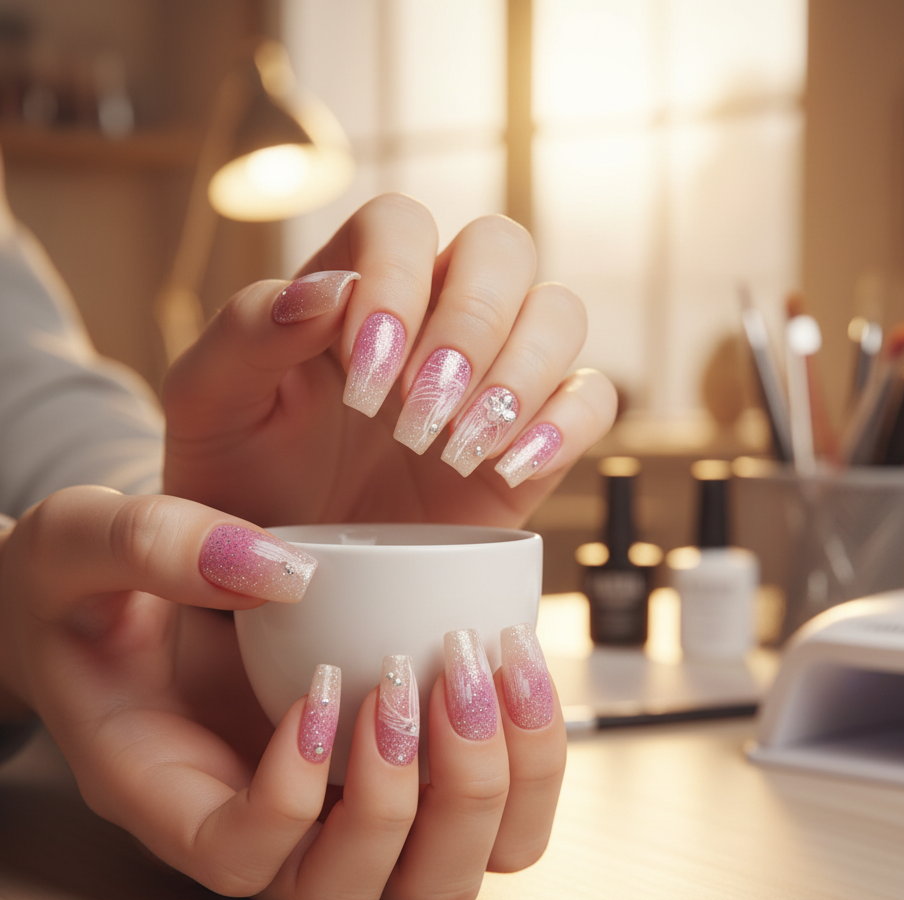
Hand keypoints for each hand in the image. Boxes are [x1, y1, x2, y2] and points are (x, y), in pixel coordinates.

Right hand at [0, 487, 565, 899]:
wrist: (123, 596)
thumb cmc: (87, 589)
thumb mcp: (82, 544)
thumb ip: (150, 546)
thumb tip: (275, 568)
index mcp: (168, 785)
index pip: (237, 856)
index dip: (291, 799)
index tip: (321, 687)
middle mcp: (262, 819)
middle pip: (349, 891)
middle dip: (405, 797)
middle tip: (419, 679)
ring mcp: (337, 802)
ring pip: (439, 873)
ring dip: (483, 784)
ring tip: (478, 667)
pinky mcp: (397, 763)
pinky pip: (488, 811)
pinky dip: (524, 754)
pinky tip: (511, 658)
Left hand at [163, 193, 615, 526]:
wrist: (286, 569)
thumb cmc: (240, 477)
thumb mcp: (210, 405)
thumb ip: (246, 333)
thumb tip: (328, 290)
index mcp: (354, 289)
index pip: (401, 224)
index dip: (397, 281)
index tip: (365, 374)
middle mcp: (434, 317)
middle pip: (502, 248)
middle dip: (471, 326)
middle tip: (420, 414)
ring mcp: (493, 377)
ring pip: (559, 313)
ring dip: (520, 375)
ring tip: (458, 450)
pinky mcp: (535, 440)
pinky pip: (591, 400)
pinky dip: (565, 425)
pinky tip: (509, 468)